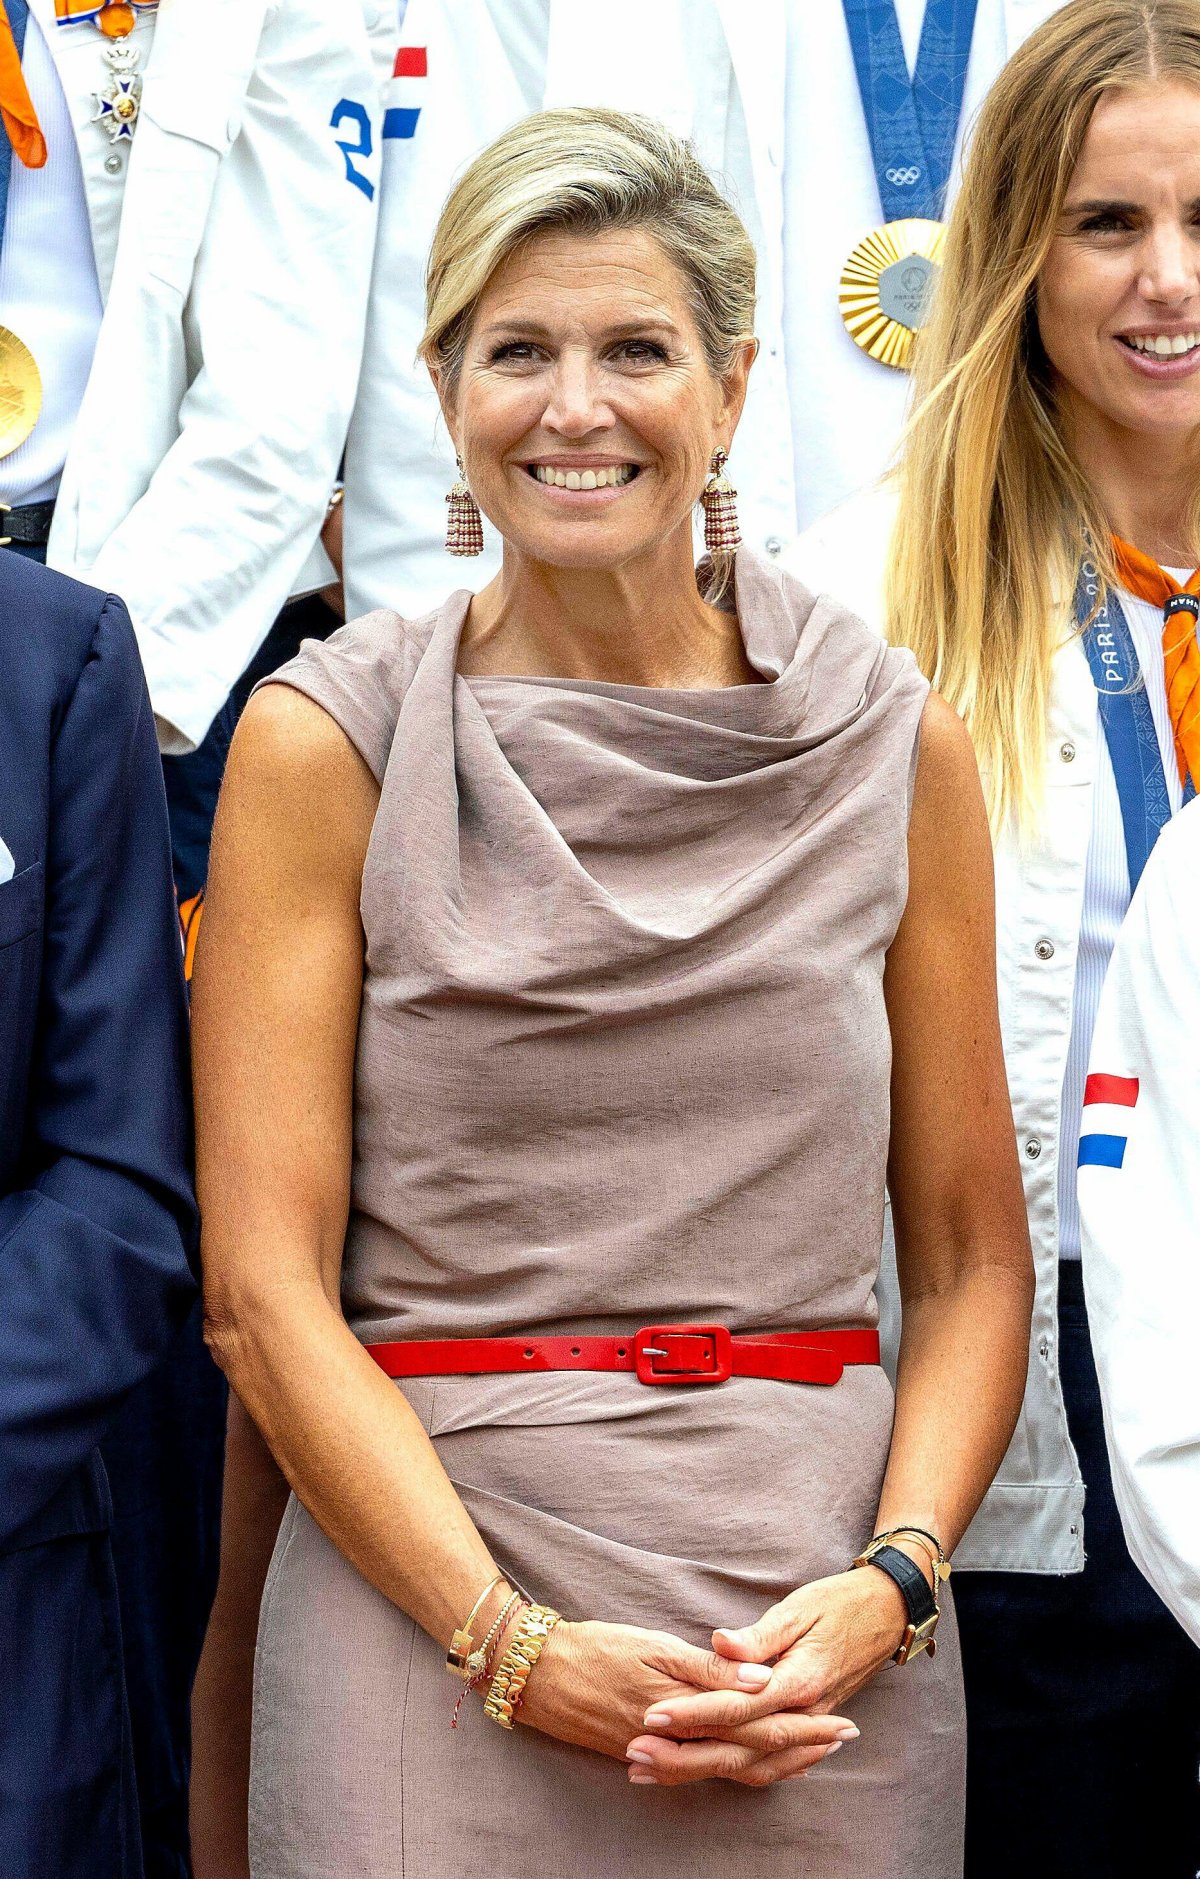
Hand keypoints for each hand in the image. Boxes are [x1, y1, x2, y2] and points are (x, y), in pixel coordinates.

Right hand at [516, 1619, 854, 1782]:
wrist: (538, 1676)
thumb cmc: (596, 1650)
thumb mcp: (653, 1647)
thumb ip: (709, 1670)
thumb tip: (762, 1681)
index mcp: (688, 1710)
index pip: (757, 1723)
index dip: (801, 1724)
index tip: (840, 1721)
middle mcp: (682, 1741)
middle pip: (753, 1752)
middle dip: (802, 1746)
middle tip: (845, 1738)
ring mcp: (665, 1754)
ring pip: (732, 1767)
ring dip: (776, 1760)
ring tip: (814, 1754)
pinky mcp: (649, 1755)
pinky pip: (705, 1770)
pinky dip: (738, 1766)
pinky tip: (754, 1761)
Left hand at [624, 1570, 907, 1787]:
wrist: (887, 1614)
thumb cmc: (839, 1603)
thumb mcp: (798, 1609)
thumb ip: (759, 1636)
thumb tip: (720, 1645)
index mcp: (799, 1680)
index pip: (736, 1707)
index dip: (693, 1713)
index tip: (652, 1715)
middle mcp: (804, 1712)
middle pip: (739, 1747)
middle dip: (685, 1754)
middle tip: (637, 1751)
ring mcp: (807, 1724)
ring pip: (752, 1763)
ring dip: (702, 1769)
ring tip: (654, 1768)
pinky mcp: (807, 1725)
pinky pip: (771, 1762)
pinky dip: (737, 1771)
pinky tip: (705, 1772)